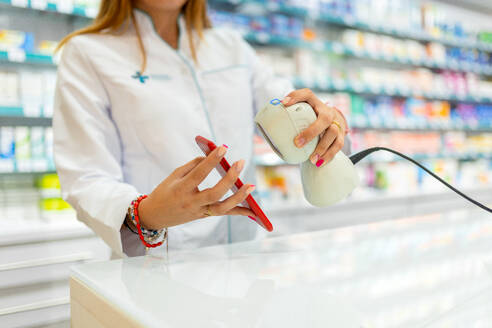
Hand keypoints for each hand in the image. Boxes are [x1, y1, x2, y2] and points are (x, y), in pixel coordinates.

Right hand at [138, 146, 255, 229]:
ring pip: (222, 208)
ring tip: (251, 186)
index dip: (211, 161)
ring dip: (239, 198)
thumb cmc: (164, 192)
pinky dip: (239, 212)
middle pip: (214, 193)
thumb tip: (212, 157)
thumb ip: (192, 166)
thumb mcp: (173, 176)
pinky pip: (224, 214)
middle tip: (240, 162)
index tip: (223, 148)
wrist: (154, 216)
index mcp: (180, 189)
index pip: (199, 174)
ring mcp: (199, 212)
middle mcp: (191, 203)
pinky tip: (254, 211)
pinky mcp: (204, 216)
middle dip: (229, 178)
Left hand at [281, 89, 346, 167]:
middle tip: (297, 143)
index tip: (284, 104)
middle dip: (311, 132)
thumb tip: (264, 130)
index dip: (295, 96)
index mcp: (315, 104)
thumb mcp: (302, 115)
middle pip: (324, 118)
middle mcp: (327, 111)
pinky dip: (329, 155)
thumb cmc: (311, 120)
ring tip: (311, 159)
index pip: (306, 94)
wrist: (333, 122)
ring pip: (333, 133)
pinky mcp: (341, 135)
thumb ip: (288, 119)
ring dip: (322, 147)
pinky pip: (338, 145)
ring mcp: (336, 123)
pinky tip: (319, 162)